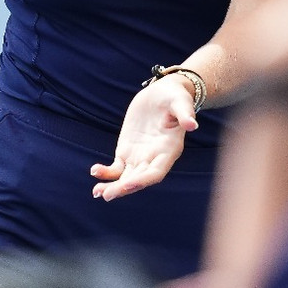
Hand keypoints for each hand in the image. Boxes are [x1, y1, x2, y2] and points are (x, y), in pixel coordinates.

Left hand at [91, 75, 197, 200]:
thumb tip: (192, 125)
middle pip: (138, 179)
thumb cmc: (175, 96)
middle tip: (106, 194)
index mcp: (169, 151)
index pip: (156, 172)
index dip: (142, 180)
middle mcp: (154, 158)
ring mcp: (139, 156)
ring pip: (126, 177)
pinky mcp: (127, 151)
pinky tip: (95, 172)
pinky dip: (106, 172)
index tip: (127, 184)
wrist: (163, 93)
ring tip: (97, 192)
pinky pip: (116, 167)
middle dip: (123, 188)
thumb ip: (185, 114)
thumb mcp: (181, 102)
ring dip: (112, 186)